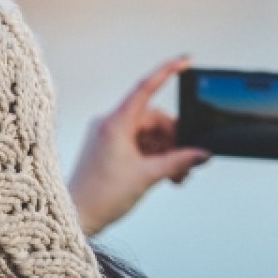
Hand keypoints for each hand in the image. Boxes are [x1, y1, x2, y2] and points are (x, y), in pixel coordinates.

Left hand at [68, 56, 208, 235]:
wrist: (76, 217)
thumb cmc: (102, 196)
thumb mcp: (148, 177)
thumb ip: (178, 162)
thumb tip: (201, 154)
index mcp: (115, 123)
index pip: (146, 88)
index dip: (168, 71)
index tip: (187, 59)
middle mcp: (109, 123)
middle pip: (153, 119)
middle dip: (174, 139)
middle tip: (187, 163)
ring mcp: (107, 134)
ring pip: (148, 133)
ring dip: (166, 151)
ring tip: (176, 176)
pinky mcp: (107, 147)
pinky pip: (138, 143)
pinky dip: (153, 156)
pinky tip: (164, 175)